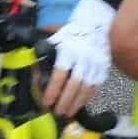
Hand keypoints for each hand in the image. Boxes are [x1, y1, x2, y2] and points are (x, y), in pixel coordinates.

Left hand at [42, 0, 113, 117]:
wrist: (96, 25)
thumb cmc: (72, 33)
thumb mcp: (55, 37)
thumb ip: (44, 50)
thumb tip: (33, 68)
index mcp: (68, 49)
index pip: (60, 73)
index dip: (53, 89)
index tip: (47, 102)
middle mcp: (83, 57)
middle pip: (74, 84)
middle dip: (65, 101)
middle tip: (57, 112)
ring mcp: (96, 63)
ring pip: (86, 88)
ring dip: (76, 103)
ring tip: (68, 113)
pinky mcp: (104, 68)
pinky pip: (96, 87)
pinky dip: (87, 98)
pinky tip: (79, 105)